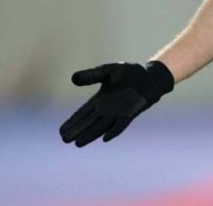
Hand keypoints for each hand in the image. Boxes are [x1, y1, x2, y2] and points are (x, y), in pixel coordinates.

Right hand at [59, 61, 173, 146]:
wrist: (151, 76)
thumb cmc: (130, 72)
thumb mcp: (108, 70)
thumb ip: (92, 75)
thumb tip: (73, 79)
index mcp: (100, 99)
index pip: (83, 112)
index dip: (73, 121)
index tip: (61, 130)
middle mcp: (108, 108)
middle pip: (89, 122)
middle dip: (77, 130)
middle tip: (64, 139)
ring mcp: (119, 112)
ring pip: (101, 126)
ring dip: (90, 134)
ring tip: (77, 143)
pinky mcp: (131, 113)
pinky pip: (121, 125)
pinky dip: (114, 131)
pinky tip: (105, 138)